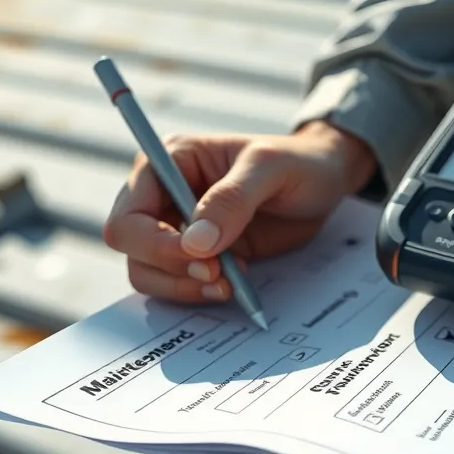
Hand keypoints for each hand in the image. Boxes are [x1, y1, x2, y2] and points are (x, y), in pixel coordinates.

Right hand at [102, 121, 376, 303]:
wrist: (324, 182)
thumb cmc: (297, 162)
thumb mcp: (270, 169)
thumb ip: (232, 200)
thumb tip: (196, 243)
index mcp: (169, 161)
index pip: (129, 212)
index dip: (154, 242)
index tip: (202, 256)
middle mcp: (163, 195)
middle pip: (129, 246)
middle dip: (170, 267)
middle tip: (218, 274)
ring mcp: (178, 228)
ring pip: (146, 272)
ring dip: (182, 286)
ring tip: (228, 284)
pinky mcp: (198, 255)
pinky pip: (176, 284)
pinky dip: (196, 292)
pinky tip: (231, 286)